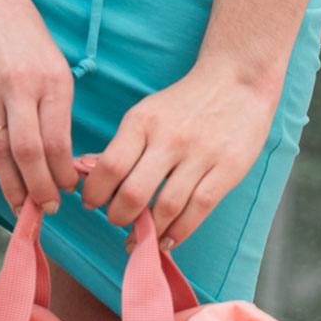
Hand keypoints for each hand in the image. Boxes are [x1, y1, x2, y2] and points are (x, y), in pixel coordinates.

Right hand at [0, 0, 77, 215]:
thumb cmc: (24, 33)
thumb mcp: (54, 65)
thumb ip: (56, 108)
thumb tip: (61, 159)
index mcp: (51, 79)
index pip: (58, 142)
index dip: (62, 175)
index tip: (67, 192)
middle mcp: (20, 86)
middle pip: (29, 154)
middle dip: (39, 190)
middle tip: (47, 210)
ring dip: (11, 185)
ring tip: (22, 205)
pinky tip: (0, 175)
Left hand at [76, 62, 278, 251]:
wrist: (237, 80)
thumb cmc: (185, 102)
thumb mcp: (147, 114)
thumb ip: (121, 146)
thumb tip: (84, 171)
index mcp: (143, 122)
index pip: (110, 166)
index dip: (95, 193)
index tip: (91, 203)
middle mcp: (170, 138)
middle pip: (134, 192)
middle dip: (118, 216)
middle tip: (117, 220)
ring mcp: (201, 155)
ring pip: (167, 207)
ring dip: (148, 231)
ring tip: (140, 237)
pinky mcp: (227, 169)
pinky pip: (199, 209)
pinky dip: (179, 232)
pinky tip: (167, 240)